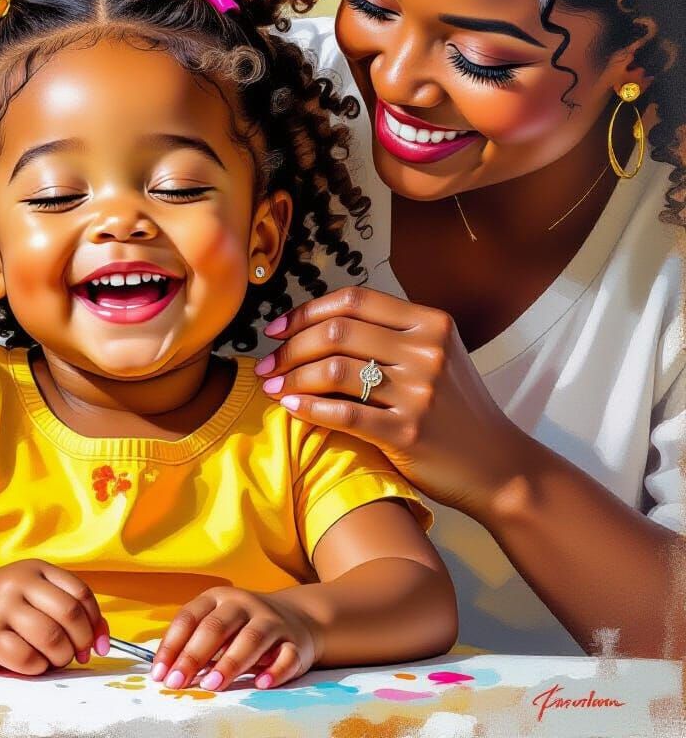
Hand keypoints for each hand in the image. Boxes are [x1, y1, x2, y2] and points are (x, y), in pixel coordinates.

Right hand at [0, 560, 108, 673]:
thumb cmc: (6, 603)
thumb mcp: (35, 591)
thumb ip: (68, 605)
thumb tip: (102, 640)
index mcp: (37, 568)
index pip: (80, 593)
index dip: (96, 621)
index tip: (99, 643)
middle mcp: (19, 583)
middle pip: (69, 613)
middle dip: (82, 641)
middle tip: (78, 654)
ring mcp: (1, 609)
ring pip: (51, 638)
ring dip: (62, 656)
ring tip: (56, 659)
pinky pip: (27, 659)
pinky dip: (39, 667)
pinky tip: (34, 663)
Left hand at [152, 586, 316, 692]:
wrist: (296, 617)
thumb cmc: (243, 625)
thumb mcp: (218, 623)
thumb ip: (195, 642)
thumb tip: (167, 670)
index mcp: (218, 597)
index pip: (189, 617)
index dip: (172, 646)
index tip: (160, 673)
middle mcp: (243, 604)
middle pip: (216, 627)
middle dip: (194, 655)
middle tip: (178, 681)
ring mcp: (270, 621)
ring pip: (250, 638)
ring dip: (230, 662)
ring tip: (212, 684)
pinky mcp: (294, 642)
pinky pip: (286, 655)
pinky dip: (274, 670)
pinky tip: (261, 684)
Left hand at [256, 286, 529, 517]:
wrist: (500, 466)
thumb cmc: (458, 409)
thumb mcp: (437, 355)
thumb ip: (392, 333)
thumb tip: (319, 322)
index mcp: (431, 323)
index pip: (353, 300)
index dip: (306, 311)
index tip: (275, 329)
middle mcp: (427, 351)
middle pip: (337, 332)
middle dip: (290, 347)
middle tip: (267, 364)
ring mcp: (420, 392)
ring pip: (334, 370)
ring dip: (292, 378)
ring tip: (271, 387)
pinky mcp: (409, 434)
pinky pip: (343, 414)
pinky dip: (308, 409)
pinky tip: (290, 408)